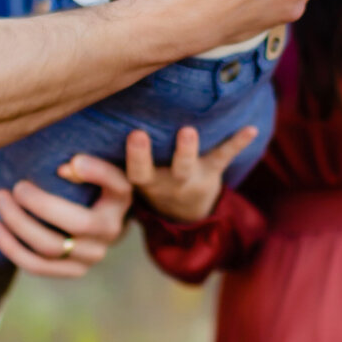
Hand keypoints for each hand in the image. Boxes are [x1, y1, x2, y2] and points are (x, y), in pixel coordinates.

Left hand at [0, 154, 132, 278]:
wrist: (95, 215)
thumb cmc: (89, 181)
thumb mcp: (97, 166)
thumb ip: (90, 163)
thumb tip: (65, 169)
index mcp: (120, 199)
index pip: (116, 184)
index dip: (97, 172)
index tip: (72, 161)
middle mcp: (112, 231)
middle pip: (77, 223)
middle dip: (40, 204)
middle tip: (16, 186)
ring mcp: (92, 256)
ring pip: (51, 248)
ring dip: (19, 224)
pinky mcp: (72, 270)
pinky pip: (37, 266)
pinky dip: (12, 248)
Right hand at [126, 124, 257, 222]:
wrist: (185, 213)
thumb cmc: (153, 180)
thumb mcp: (135, 178)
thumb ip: (119, 161)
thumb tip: (89, 139)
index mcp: (148, 182)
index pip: (137, 172)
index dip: (135, 156)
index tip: (134, 134)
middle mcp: (170, 182)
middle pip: (166, 170)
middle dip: (154, 154)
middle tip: (142, 134)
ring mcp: (193, 177)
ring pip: (190, 165)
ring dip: (188, 149)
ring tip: (188, 130)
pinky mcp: (212, 171)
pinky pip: (224, 156)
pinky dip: (238, 142)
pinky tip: (252, 129)